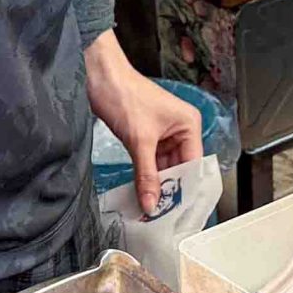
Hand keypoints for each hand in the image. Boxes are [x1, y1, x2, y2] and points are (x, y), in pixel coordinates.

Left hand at [85, 35, 200, 215]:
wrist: (98, 77)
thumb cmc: (124, 95)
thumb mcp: (139, 140)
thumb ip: (146, 175)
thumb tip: (151, 204)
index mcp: (189, 124)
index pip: (194, 164)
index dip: (186, 188)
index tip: (179, 212)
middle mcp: (180, 130)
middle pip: (180, 168)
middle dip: (170, 190)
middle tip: (162, 215)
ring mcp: (163, 134)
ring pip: (164, 168)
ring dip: (157, 186)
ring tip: (150, 210)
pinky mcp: (146, 137)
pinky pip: (150, 163)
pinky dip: (146, 177)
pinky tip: (142, 194)